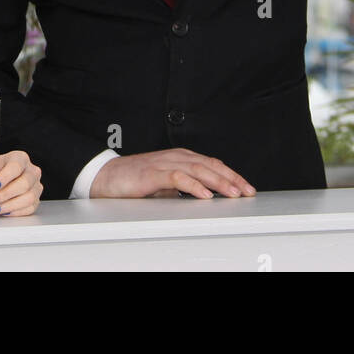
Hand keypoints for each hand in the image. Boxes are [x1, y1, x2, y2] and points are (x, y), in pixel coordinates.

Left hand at [0, 150, 42, 215]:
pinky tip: (2, 211)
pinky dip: (15, 212)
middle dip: (5, 194)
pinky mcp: (36, 200)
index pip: (16, 166)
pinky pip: (30, 208)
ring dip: (9, 205)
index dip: (4, 177)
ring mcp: (36, 186)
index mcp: (20, 158)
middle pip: (25, 184)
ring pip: (29, 197)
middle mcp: (32, 170)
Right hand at [90, 148, 255, 198]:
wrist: (106, 177)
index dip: (231, 175)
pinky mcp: (153, 173)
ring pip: (199, 170)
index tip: (246, 187)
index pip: (212, 164)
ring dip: (218, 182)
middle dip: (232, 178)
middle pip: (210, 165)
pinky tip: (205, 195)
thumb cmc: (134, 181)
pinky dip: (194, 186)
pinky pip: (178, 178)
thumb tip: (202, 196)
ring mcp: (165, 163)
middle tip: (247, 191)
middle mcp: (176, 157)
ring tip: (233, 193)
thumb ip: (182, 188)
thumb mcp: (165, 186)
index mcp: (180, 158)